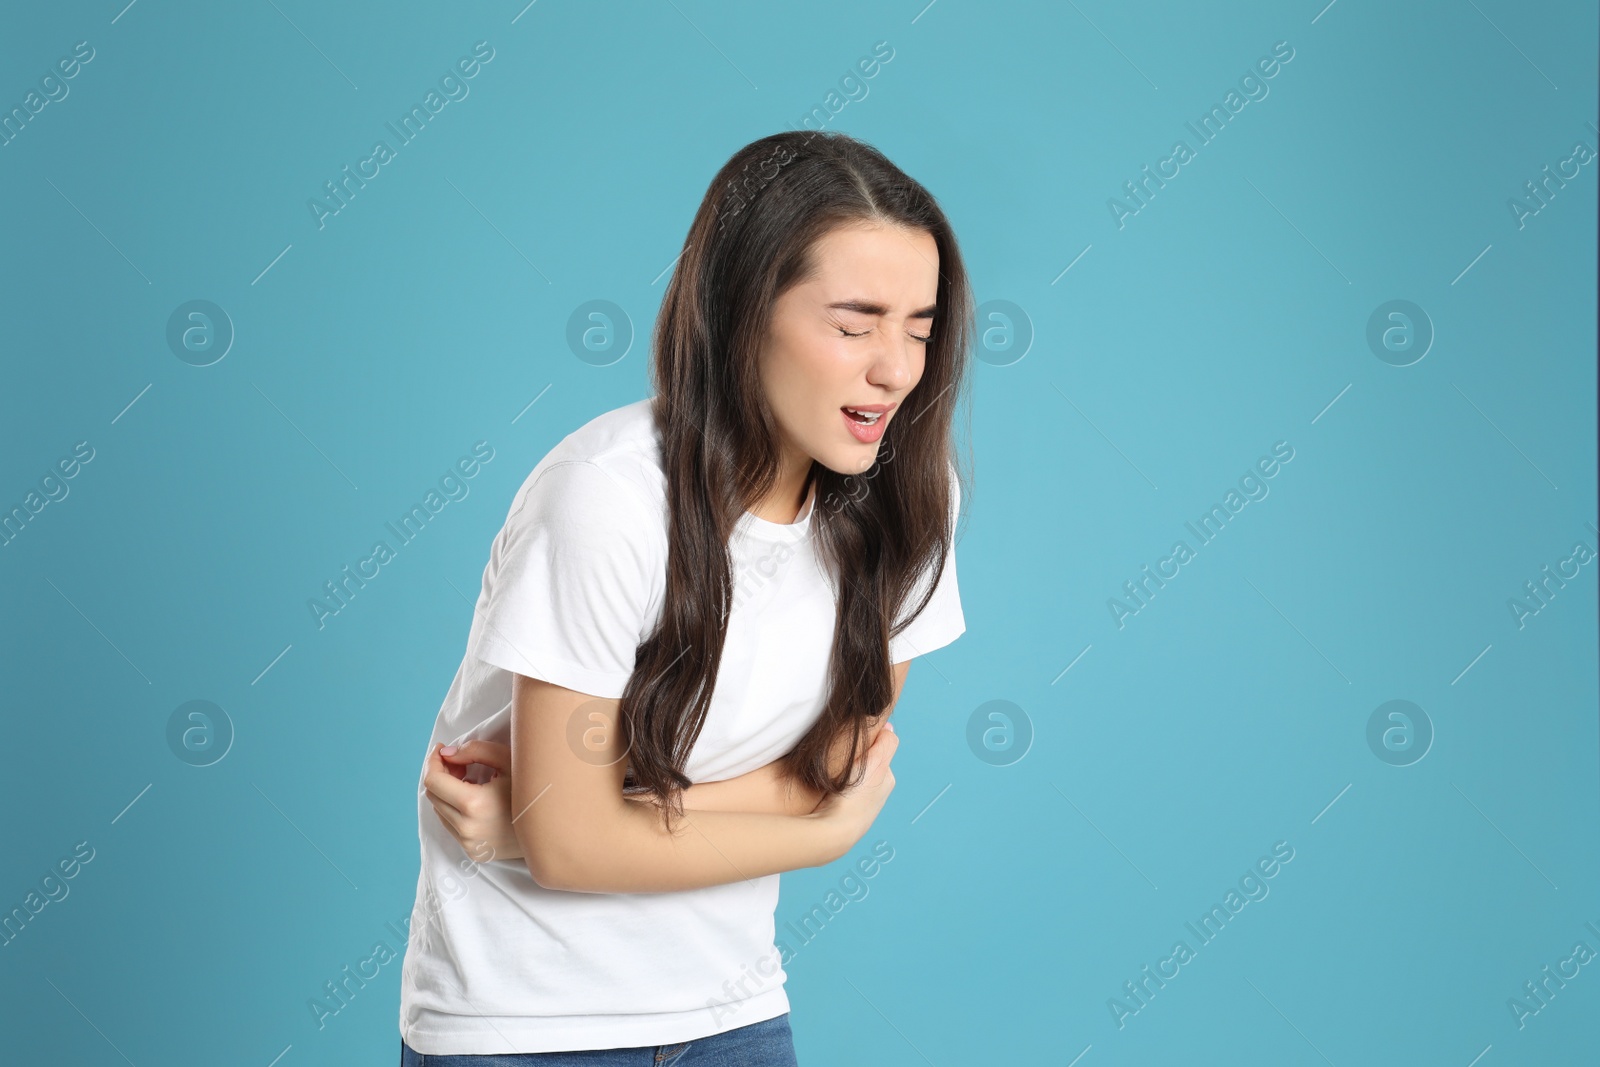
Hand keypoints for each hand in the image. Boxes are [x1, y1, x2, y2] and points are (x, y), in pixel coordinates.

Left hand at [423, 741, 521, 863]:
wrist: (554, 827)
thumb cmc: (533, 790)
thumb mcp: (509, 761)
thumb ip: (474, 750)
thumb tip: (447, 753)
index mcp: (474, 805)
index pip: (433, 782)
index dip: (433, 762)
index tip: (441, 750)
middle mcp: (467, 829)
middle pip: (433, 796)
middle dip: (442, 775)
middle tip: (461, 763)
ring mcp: (470, 844)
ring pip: (440, 812)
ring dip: (448, 793)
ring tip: (470, 780)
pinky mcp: (474, 852)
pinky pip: (452, 826)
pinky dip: (456, 809)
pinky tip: (477, 799)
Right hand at [810, 721, 898, 858]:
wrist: (834, 830)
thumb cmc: (855, 798)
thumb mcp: (877, 763)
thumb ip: (886, 742)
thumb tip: (889, 727)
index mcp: (887, 780)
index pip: (878, 750)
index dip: (865, 743)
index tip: (853, 744)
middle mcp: (877, 793)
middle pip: (863, 762)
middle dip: (853, 758)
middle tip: (840, 758)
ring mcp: (859, 804)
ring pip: (850, 776)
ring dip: (841, 771)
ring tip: (831, 773)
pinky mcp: (842, 811)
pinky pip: (838, 789)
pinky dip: (832, 784)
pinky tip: (826, 787)